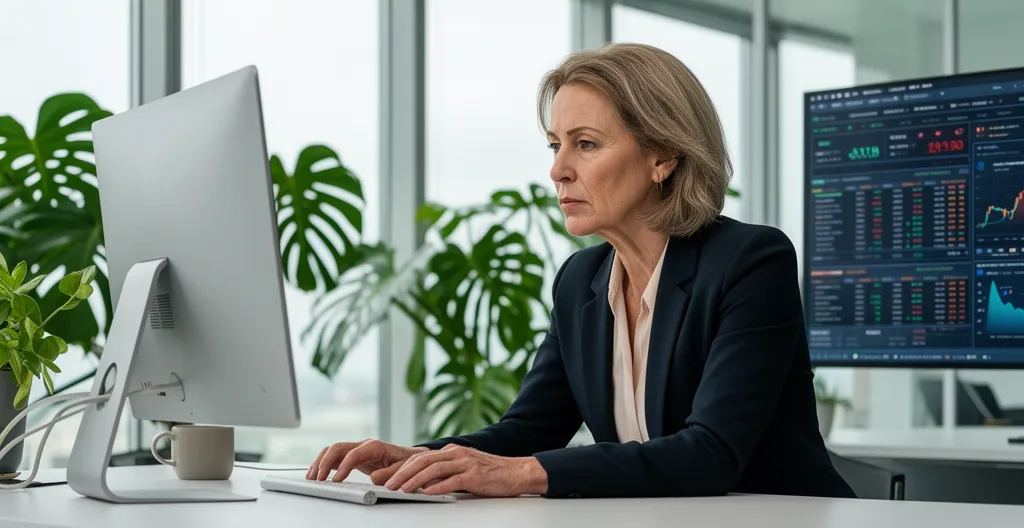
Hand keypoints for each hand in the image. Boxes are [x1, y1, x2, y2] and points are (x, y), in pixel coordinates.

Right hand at [306, 439, 428, 482]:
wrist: (410, 458)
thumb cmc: (407, 462)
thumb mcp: (403, 469)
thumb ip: (390, 474)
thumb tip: (374, 479)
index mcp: (374, 446)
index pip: (353, 454)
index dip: (343, 467)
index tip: (336, 481)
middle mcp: (363, 445)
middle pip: (338, 448)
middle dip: (325, 462)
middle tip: (317, 479)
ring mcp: (357, 449)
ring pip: (333, 451)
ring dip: (320, 462)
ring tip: (312, 477)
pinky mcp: (354, 456)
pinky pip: (335, 457)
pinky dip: (324, 464)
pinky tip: (317, 474)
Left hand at [385, 444, 547, 496]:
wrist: (517, 472)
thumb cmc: (491, 473)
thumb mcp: (464, 469)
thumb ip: (445, 473)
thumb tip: (423, 483)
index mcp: (452, 451)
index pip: (420, 457)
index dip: (402, 467)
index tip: (387, 477)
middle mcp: (456, 453)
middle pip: (423, 461)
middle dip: (402, 473)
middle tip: (388, 484)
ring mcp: (465, 463)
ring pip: (433, 469)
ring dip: (415, 480)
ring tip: (402, 490)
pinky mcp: (474, 475)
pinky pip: (452, 480)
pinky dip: (438, 487)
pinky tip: (427, 493)